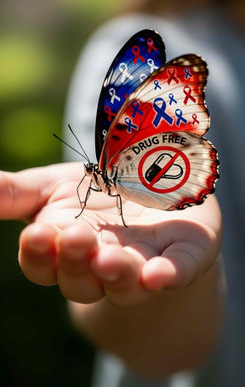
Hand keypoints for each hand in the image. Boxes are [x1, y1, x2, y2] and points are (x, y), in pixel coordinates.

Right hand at [0, 162, 221, 305]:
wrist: (151, 189)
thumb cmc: (97, 192)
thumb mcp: (53, 186)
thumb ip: (15, 193)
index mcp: (64, 248)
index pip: (43, 263)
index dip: (39, 254)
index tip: (38, 234)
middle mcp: (99, 265)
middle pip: (81, 280)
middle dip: (76, 262)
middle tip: (76, 236)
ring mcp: (141, 264)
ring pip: (124, 285)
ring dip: (116, 276)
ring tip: (109, 260)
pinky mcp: (180, 257)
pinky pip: (176, 272)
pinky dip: (168, 275)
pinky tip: (160, 274)